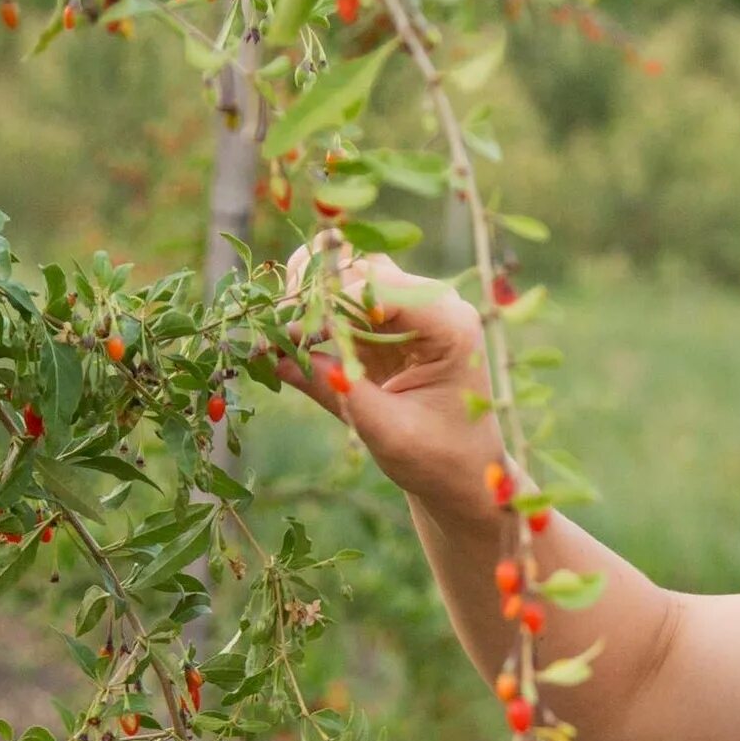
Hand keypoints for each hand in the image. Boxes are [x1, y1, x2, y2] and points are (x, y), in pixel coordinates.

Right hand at [276, 235, 502, 510]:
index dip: (331, 304)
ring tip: (282, 333)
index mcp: (449, 326)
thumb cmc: (438, 459)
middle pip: (362, 266)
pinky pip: (341, 301)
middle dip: (315, 293)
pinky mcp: (386, 323)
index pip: (381, 288)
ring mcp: (410, 309)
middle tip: (280, 330)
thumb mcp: (388, 432)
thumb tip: (277, 357)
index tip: (293, 335)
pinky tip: (288, 341)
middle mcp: (433, 305)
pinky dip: (312, 315)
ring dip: (309, 297)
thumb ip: (338, 392)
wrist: (463, 474)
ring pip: (347, 273)